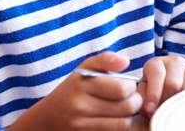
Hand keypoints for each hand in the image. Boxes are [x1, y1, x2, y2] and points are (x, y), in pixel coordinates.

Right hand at [16, 51, 141, 130]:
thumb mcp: (85, 69)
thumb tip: (125, 61)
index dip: (131, 87)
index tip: (127, 86)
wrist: (49, 117)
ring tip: (122, 110)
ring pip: (124, 124)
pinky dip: (119, 127)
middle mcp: (80, 105)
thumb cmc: (74, 89)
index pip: (122, 89)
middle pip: (127, 107)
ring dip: (128, 117)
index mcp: (82, 83)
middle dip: (135, 102)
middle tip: (130, 99)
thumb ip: (105, 60)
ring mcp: (82, 124)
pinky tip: (114, 120)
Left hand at [138, 56, 184, 118]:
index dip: (153, 93)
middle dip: (168, 100)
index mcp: (156, 64)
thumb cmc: (156, 94)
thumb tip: (149, 107)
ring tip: (181, 108)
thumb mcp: (145, 94)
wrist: (172, 90)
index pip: (157, 75)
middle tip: (166, 110)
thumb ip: (144, 98)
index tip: (150, 109)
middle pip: (173, 82)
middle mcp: (174, 62)